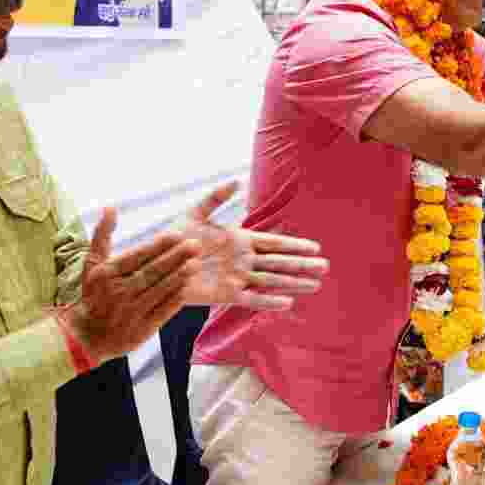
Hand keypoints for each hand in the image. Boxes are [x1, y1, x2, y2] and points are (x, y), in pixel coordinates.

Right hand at [63, 207, 199, 362]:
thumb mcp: (92, 264)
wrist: (86, 336)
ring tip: (197, 263)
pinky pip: (162, 311)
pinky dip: (175, 300)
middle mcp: (119, 291)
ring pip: (159, 290)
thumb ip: (102, 235)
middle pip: (151, 272)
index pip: (137, 257)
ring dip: (179, 276)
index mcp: (108, 274)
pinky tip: (188, 287)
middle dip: (175, 257)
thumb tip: (111, 208)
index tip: (177, 234)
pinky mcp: (142, 329)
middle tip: (196, 244)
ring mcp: (131, 311)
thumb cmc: (92, 295)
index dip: (158, 246)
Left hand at [176, 181, 327, 310]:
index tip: (316, 247)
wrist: (158, 262)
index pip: (274, 243)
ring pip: (272, 281)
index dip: (295, 245)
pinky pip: (251, 298)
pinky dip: (269, 301)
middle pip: (280, 263)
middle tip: (326, 266)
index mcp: (240, 240)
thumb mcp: (196, 212)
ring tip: (316, 285)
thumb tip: (237, 181)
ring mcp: (237, 278)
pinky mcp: (225, 294)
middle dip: (302, 264)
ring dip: (293, 283)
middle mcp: (243, 260)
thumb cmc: (175, 237)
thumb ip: (216, 197)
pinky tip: (288, 303)